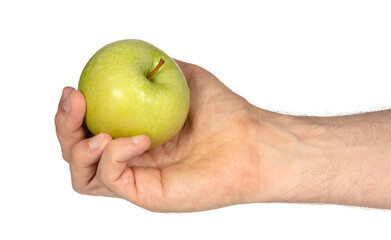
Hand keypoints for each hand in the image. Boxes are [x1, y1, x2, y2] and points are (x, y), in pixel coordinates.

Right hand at [55, 60, 270, 211]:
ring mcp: (138, 180)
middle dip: (63, 127)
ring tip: (98, 131)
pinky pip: (112, 179)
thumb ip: (158, 68)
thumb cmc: (224, 111)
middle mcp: (131, 160)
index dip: (72, 113)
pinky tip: (139, 138)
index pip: (87, 130)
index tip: (74, 89)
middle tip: (74, 101)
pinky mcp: (147, 195)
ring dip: (78, 148)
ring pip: (82, 175)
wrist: (251, 140)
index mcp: (133, 136)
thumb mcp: (185, 78)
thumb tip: (135, 57)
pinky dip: (115, 155)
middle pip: (75, 153)